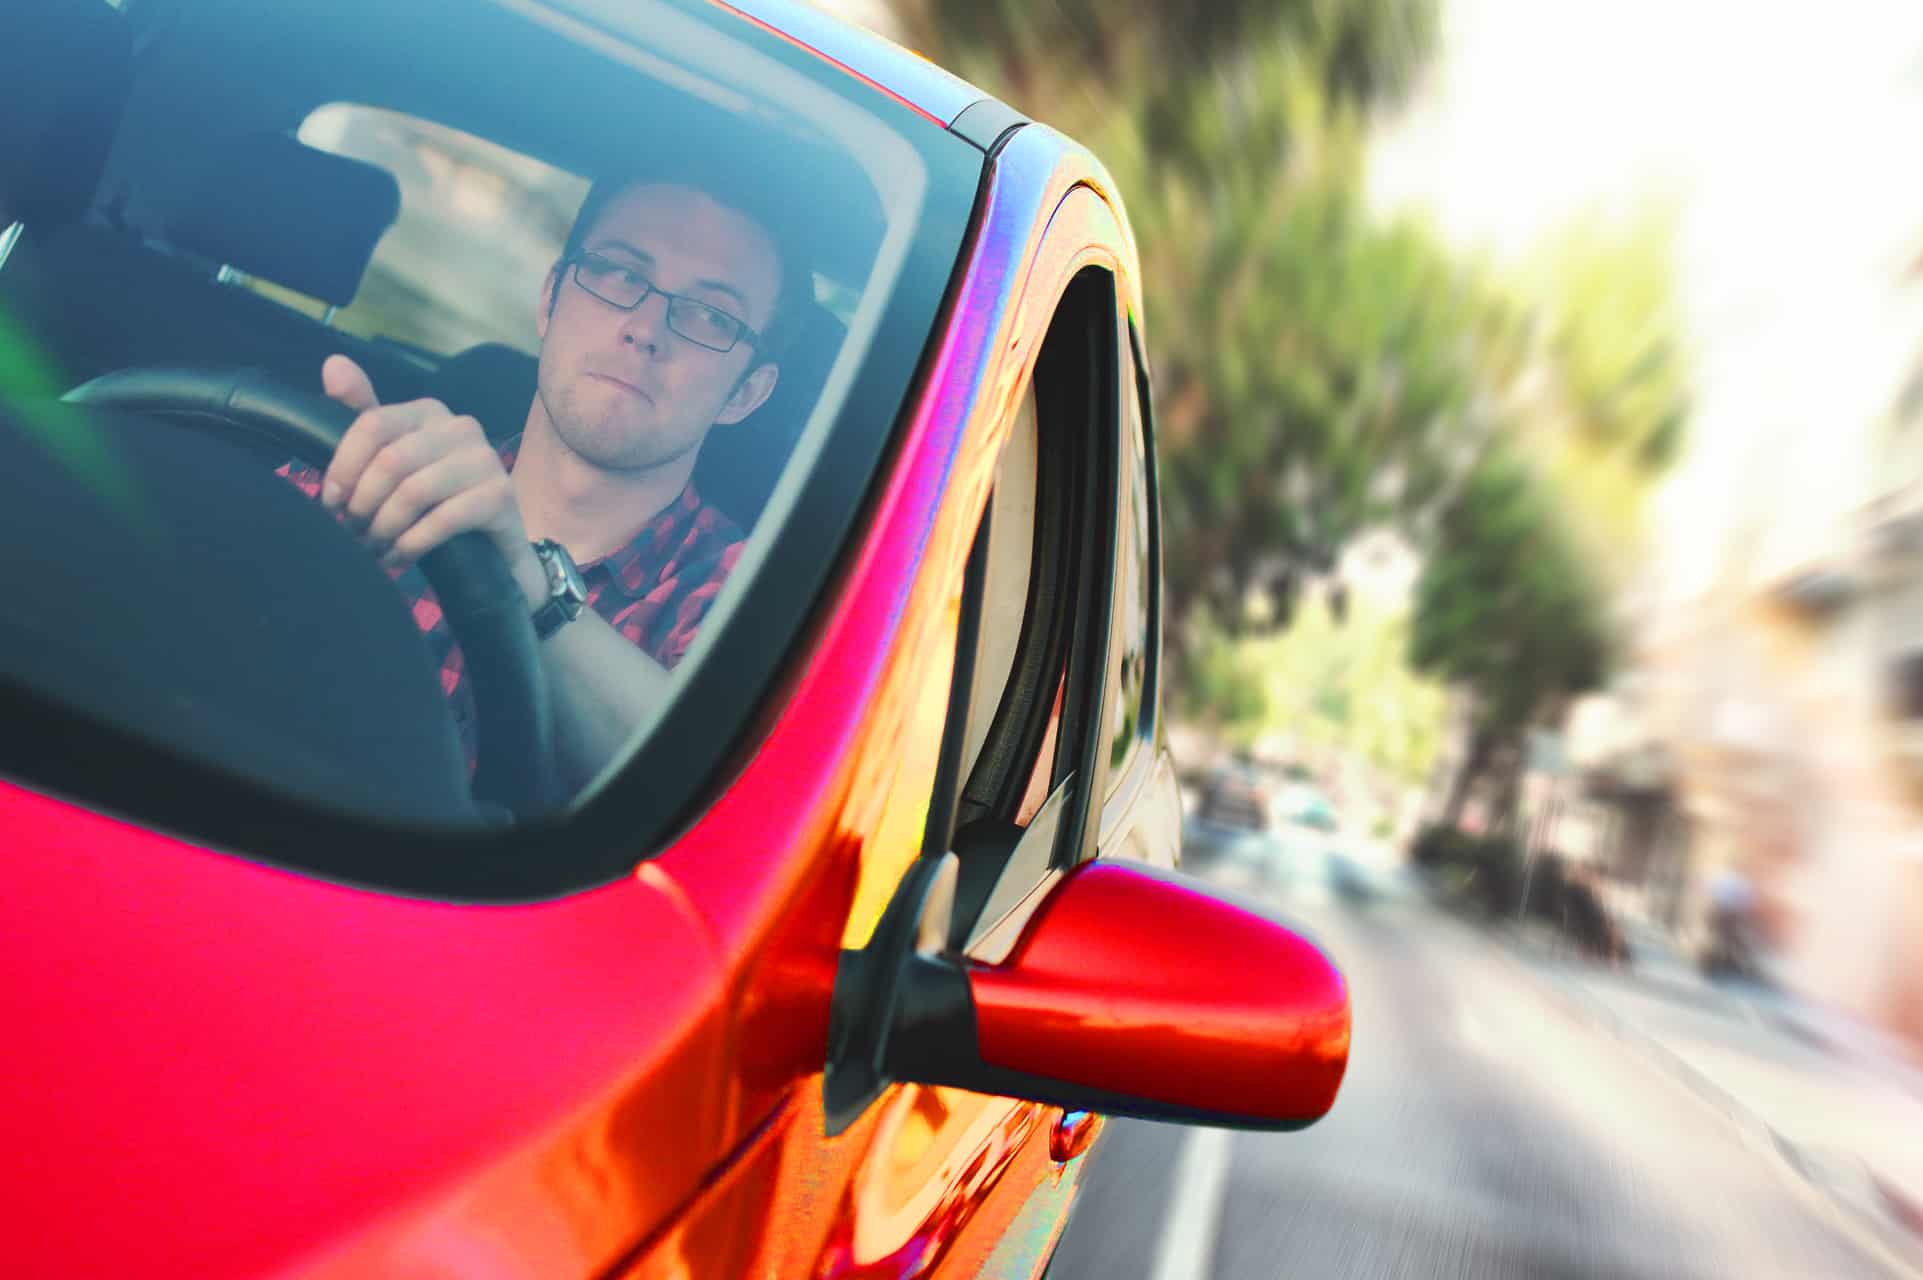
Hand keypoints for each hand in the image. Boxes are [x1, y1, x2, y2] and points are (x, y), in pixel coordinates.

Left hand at [320, 354, 545, 606]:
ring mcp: (485, 460)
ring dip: (384, 528)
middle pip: (390, 461)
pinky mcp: (501, 496)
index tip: (332, 503)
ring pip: (413, 492)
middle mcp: (461, 427)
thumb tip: (332, 365)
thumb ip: (363, 416)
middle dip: (363, 504)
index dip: (343, 467)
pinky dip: (411, 544)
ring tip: (373, 548)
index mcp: (429, 412)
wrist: (494, 549)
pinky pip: (442, 520)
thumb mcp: (395, 461)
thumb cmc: (436, 502)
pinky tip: (398, 557)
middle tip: (354, 533)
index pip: (372, 424)